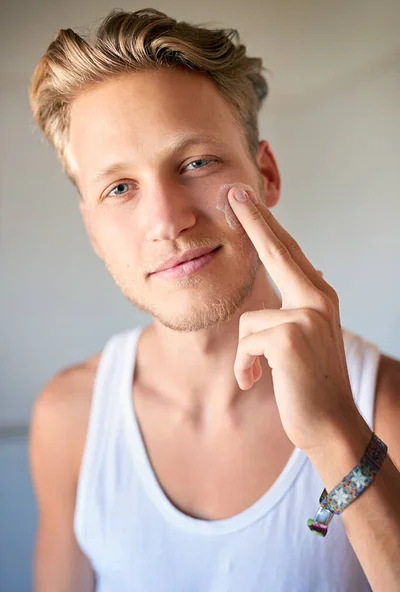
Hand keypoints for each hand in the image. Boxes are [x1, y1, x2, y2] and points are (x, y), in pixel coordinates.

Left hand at [228, 186, 360, 454]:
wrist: (330, 425)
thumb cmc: (310, 383)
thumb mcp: (306, 337)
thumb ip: (298, 305)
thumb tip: (305, 271)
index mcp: (319, 297)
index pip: (288, 252)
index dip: (267, 225)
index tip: (249, 200)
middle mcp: (318, 299)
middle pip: (277, 251)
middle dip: (253, 220)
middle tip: (235, 191)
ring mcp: (306, 315)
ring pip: (248, 321)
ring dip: (248, 354)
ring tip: (262, 373)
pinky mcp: (289, 337)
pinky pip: (246, 343)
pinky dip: (246, 367)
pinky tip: (259, 381)